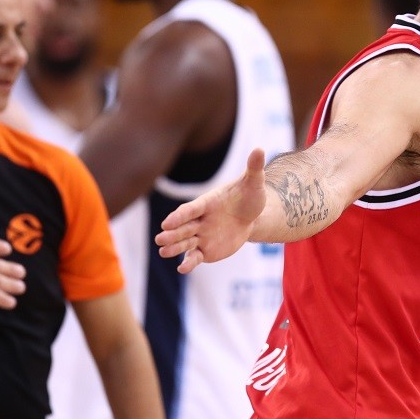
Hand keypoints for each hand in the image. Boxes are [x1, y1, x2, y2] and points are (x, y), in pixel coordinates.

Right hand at [156, 149, 266, 273]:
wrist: (252, 217)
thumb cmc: (249, 197)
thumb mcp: (254, 183)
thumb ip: (253, 168)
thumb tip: (260, 149)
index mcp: (207, 203)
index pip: (191, 210)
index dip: (180, 216)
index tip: (168, 222)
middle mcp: (200, 220)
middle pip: (183, 227)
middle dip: (172, 233)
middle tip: (159, 239)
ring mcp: (201, 235)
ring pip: (185, 243)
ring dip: (174, 247)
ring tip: (162, 252)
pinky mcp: (206, 249)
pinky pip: (196, 256)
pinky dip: (189, 262)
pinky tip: (182, 268)